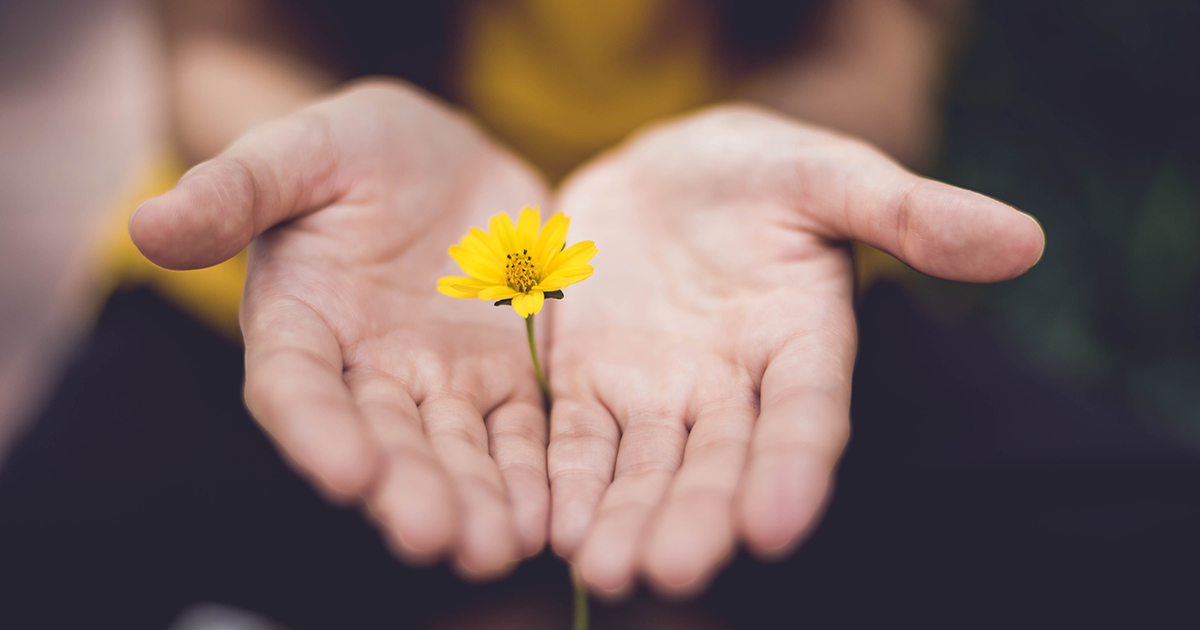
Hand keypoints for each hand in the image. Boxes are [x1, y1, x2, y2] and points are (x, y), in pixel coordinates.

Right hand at [131, 80, 550, 578]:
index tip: (347, 473)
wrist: (441, 156)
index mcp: (301, 323)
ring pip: (456, 450)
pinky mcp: (504, 375)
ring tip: (497, 547)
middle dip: (408, 489)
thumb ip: (236, 189)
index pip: (297, 387)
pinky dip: (532, 473)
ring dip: (476, 500)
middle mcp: (366, 370)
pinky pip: (520, 430)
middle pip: (384, 439)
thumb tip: (147, 224)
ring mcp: (440, 379)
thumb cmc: (354, 149)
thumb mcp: (300, 150)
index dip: (317, 431)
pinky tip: (549, 517)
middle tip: (435, 537)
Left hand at [546, 105, 1043, 596]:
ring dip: (625, 518)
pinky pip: (575, 439)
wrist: (662, 171)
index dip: (794, 469)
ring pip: (644, 467)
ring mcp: (657, 393)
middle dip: (696, 517)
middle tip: (670, 570)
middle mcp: (732, 388)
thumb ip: (909, 211)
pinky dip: (565, 480)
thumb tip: (1024, 240)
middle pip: (717, 462)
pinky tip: (551, 525)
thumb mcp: (828, 175)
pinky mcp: (588, 383)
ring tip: (604, 568)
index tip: (776, 526)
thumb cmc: (758, 171)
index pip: (806, 416)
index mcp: (801, 343)